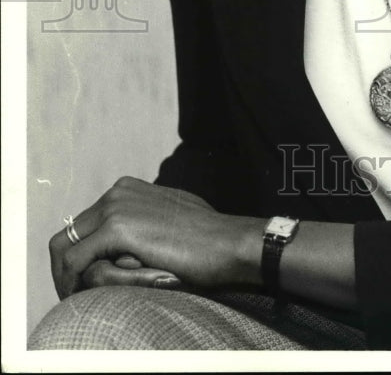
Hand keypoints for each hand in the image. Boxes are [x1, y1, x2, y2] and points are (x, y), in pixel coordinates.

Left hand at [49, 177, 262, 298]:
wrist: (228, 242)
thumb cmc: (206, 239)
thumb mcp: (168, 221)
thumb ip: (142, 223)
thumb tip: (125, 245)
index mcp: (127, 189)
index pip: (83, 224)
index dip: (78, 256)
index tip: (83, 282)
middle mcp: (117, 192)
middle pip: (66, 234)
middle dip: (64, 269)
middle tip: (72, 296)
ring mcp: (116, 206)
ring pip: (64, 248)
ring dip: (67, 278)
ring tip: (77, 301)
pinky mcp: (119, 227)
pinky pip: (77, 262)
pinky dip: (76, 283)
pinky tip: (88, 298)